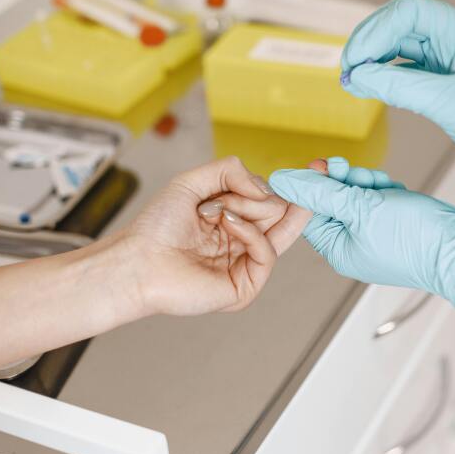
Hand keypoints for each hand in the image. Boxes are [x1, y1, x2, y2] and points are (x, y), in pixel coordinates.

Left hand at [123, 156, 314, 315]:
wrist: (137, 260)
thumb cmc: (157, 227)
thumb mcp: (193, 181)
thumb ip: (230, 170)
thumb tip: (265, 187)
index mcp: (234, 220)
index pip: (273, 200)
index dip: (292, 187)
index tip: (317, 167)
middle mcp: (243, 241)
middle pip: (281, 212)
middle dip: (264, 197)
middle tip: (238, 196)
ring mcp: (246, 264)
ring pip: (279, 229)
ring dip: (252, 210)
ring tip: (221, 210)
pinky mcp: (246, 286)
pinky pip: (267, 252)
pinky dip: (251, 233)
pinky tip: (228, 224)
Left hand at [270, 157, 454, 314]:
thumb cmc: (415, 237)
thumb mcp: (361, 208)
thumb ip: (320, 193)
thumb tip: (282, 180)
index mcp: (338, 250)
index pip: (308, 212)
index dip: (313, 185)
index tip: (322, 165)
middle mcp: (353, 245)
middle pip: (331, 201)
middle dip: (342, 181)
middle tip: (350, 171)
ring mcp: (374, 235)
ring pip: (356, 196)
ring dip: (364, 183)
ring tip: (380, 183)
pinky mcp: (394, 225)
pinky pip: (378, 200)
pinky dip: (383, 189)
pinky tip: (394, 190)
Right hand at [340, 0, 454, 192]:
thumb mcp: (447, 104)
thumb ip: (400, 87)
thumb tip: (357, 78)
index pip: (408, 11)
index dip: (376, 31)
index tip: (355, 60)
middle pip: (400, 25)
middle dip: (369, 44)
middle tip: (346, 72)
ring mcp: (451, 57)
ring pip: (401, 47)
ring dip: (374, 62)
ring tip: (352, 83)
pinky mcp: (448, 79)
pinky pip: (409, 69)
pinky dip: (387, 77)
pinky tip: (370, 89)